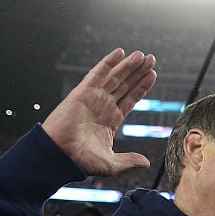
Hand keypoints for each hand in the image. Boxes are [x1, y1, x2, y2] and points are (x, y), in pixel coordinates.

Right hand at [42, 48, 157, 176]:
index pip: (130, 99)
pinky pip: (98, 74)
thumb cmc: (81, 161)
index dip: (141, 87)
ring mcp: (94, 98)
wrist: (61, 155)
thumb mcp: (112, 163)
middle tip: (152, 59)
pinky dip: (108, 62)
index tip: (152, 75)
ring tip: (143, 55)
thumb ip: (129, 160)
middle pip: (125, 84)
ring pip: (115, 77)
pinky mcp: (83, 92)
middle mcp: (103, 106)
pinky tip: (119, 52)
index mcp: (110, 120)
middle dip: (138, 72)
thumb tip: (146, 163)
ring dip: (128, 65)